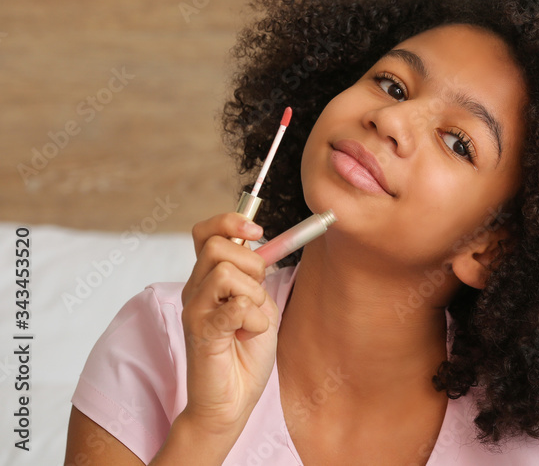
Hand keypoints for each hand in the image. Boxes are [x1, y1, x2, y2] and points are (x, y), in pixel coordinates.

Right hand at [178, 213, 276, 440]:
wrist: (233, 401)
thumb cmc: (246, 353)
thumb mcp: (259, 303)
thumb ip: (254, 275)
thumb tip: (260, 240)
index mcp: (207, 279)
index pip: (206, 231)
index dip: (231, 221)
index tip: (258, 233)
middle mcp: (195, 290)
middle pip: (217, 245)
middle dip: (251, 264)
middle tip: (256, 295)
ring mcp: (194, 311)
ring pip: (226, 272)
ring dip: (254, 295)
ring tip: (251, 321)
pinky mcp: (202, 333)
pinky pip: (235, 306)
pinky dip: (254, 320)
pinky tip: (248, 335)